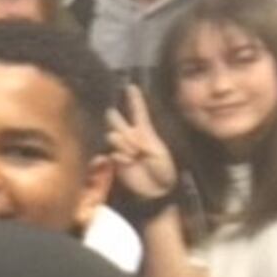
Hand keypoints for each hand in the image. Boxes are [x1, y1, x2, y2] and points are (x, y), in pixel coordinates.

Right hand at [107, 84, 178, 200]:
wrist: (158, 190)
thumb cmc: (163, 169)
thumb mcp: (156, 150)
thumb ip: (137, 141)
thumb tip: (117, 137)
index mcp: (145, 133)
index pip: (138, 112)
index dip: (134, 100)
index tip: (130, 86)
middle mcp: (130, 139)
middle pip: (116, 121)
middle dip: (115, 120)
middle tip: (120, 126)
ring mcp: (121, 150)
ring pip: (114, 136)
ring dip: (124, 143)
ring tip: (135, 153)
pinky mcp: (115, 163)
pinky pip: (114, 153)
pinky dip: (122, 156)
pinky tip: (129, 162)